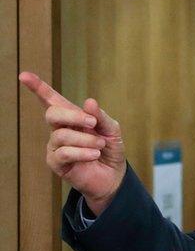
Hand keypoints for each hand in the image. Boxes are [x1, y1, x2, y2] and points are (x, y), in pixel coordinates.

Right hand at [19, 72, 125, 215]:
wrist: (113, 176)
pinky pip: (63, 153)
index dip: (38, 88)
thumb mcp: (111, 129)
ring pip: (61, 135)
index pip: (51, 100)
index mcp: (72, 117)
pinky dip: (82, 152)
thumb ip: (100, 116)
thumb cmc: (109, 149)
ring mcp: (55, 146)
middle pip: (52, 114)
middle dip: (72, 116)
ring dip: (85, 139)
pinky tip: (94, 155)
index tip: (24, 75)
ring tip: (100, 146)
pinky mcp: (56, 163)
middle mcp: (59, 129)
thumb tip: (89, 102)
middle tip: (92, 124)